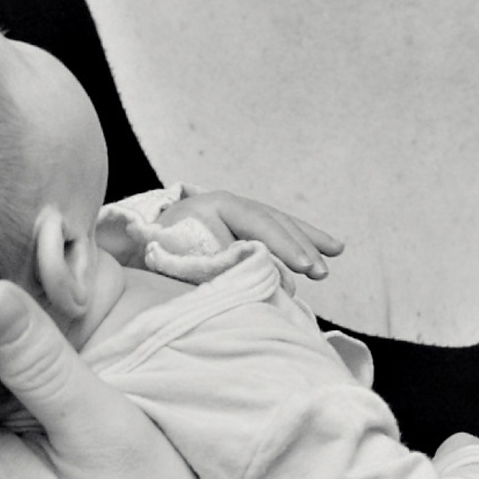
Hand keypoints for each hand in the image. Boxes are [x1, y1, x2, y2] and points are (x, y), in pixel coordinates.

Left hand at [177, 191, 343, 281]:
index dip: (283, 246)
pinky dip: (302, 240)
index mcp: (215, 205)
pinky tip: (329, 249)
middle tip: (320, 272)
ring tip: (336, 253)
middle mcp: (230, 203)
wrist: (142, 244)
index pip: (258, 222)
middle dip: (300, 247)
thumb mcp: (187, 260)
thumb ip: (225, 265)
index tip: (304, 268)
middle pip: (274, 221)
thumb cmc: (162, 257)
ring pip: (280, 223)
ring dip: (308, 241)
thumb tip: (265, 275)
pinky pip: (278, 230)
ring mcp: (238, 213)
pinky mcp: (243, 227)